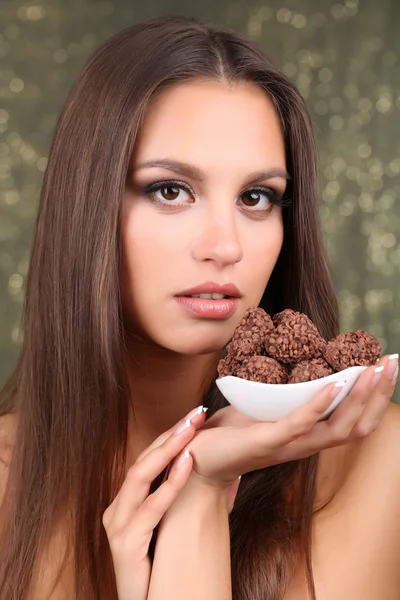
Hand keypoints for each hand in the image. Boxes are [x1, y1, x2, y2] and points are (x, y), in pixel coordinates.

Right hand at [102, 406, 206, 599]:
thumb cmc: (168, 570)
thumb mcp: (181, 529)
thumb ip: (201, 501)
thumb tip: (233, 478)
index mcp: (130, 503)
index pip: (150, 459)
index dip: (172, 436)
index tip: (197, 417)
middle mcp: (119, 509)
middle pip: (144, 460)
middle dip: (171, 434)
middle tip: (197, 413)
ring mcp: (118, 525)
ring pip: (141, 476)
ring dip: (169, 449)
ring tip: (192, 429)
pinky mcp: (125, 544)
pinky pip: (149, 508)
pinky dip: (170, 483)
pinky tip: (187, 463)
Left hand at [184, 354, 397, 487]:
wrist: (199, 459)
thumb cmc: (233, 430)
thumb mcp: (266, 406)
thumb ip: (286, 392)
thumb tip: (300, 360)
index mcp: (309, 435)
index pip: (355, 421)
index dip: (375, 397)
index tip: (386, 365)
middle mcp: (306, 444)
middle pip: (357, 425)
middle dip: (379, 393)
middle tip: (393, 362)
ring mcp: (289, 445)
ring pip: (338, 427)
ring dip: (359, 396)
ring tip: (373, 370)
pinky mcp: (267, 442)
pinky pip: (300, 424)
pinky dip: (319, 404)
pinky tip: (334, 383)